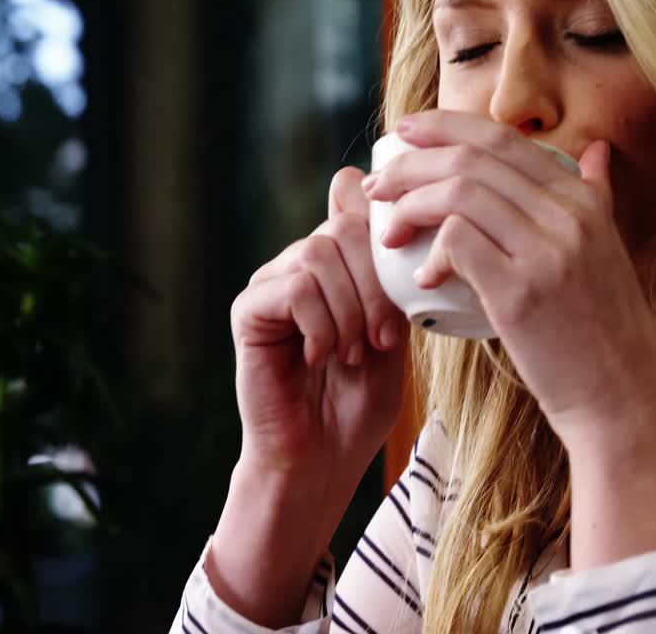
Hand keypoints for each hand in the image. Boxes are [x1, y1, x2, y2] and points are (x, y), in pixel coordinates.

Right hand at [230, 166, 408, 481]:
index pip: (354, 204)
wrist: (321, 460)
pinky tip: (320, 358)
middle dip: (375, 286)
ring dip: (349, 310)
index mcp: (337, 265)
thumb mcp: (392, 330)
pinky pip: (294, 288)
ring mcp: (271, 284)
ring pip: (318, 255)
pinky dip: (321, 325)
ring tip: (353, 355)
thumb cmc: (358, 405)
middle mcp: (300, 266)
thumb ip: (386, 275)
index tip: (406, 282)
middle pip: (343, 228)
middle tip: (383, 341)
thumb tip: (371, 196)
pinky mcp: (249, 310)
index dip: (383, 229)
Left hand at [363, 109, 655, 436]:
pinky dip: (430, 254)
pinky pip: (458, 245)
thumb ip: (597, 196)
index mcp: (581, 199)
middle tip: (376, 186)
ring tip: (388, 233)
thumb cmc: (602, 325)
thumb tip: (594, 151)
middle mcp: (567, 215)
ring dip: (409, 207)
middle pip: (470, 160)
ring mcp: (546, 252)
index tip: (404, 133)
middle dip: (410, 165)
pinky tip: (422, 278)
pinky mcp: (521, 293)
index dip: (444, 127)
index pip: (500, 138)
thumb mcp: (608, 248)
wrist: (622, 393)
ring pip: (459, 195)